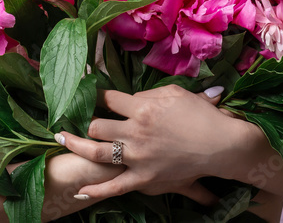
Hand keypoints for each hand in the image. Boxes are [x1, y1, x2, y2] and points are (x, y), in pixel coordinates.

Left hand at [54, 85, 245, 204]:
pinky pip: (114, 186)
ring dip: (76, 144)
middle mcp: (135, 131)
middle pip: (97, 125)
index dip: (94, 94)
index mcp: (143, 107)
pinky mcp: (144, 178)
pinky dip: (95, 190)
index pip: (108, 98)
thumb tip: (134, 95)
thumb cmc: (201, 115)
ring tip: (61, 138)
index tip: (84, 91)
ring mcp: (138, 157)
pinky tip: (79, 191)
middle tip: (72, 117)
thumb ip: (150, 93)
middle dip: (83, 120)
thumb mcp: (175, 93)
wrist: (221, 145)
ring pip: (97, 152)